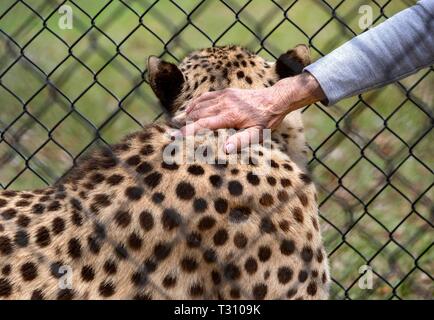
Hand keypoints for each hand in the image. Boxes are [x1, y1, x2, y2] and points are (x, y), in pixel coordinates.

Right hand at [179, 73, 324, 152]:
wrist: (275, 99)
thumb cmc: (266, 120)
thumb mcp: (257, 135)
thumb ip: (241, 142)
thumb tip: (225, 150)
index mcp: (229, 116)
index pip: (203, 124)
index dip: (188, 131)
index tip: (175, 137)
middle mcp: (224, 104)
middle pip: (197, 113)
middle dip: (183, 123)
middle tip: (171, 133)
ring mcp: (224, 96)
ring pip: (199, 104)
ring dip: (187, 113)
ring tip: (176, 123)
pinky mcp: (225, 92)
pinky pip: (205, 96)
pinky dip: (195, 103)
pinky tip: (189, 109)